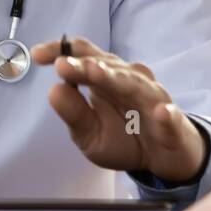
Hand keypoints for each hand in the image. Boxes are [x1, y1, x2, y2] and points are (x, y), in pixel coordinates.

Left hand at [30, 37, 205, 182]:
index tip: (38, 55)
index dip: (63, 52)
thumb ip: (74, 113)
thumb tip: (53, 89)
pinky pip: (170, 117)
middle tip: (64, 64)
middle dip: (85, 65)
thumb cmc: (124, 137)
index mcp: (106, 79)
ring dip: (117, 79)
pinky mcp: (172, 123)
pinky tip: (162, 113)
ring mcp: (152, 100)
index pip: (85, 57)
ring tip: (97, 74)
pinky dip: (167, 115)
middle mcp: (129, 80)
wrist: (162, 158)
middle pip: (108, 67)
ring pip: (135, 85)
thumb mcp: (89, 133)